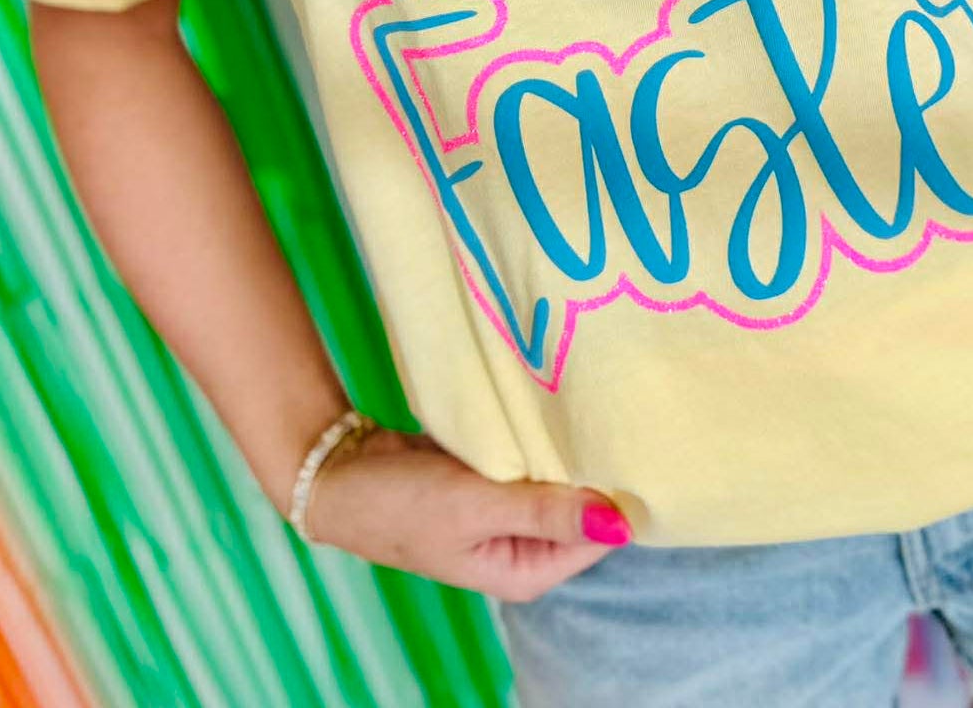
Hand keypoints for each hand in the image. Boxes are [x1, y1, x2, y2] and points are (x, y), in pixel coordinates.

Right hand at [302, 425, 631, 599]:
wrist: (343, 474)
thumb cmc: (403, 505)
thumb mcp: (476, 507)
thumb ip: (545, 512)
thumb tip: (620, 524)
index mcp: (528, 569)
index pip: (597, 536)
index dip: (615, 494)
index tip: (630, 444)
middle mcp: (526, 543)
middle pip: (582, 504)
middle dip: (593, 467)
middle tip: (613, 413)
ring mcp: (511, 507)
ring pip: (559, 476)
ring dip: (567, 447)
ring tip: (589, 402)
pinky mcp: (496, 475)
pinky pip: (534, 456)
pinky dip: (541, 436)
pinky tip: (556, 404)